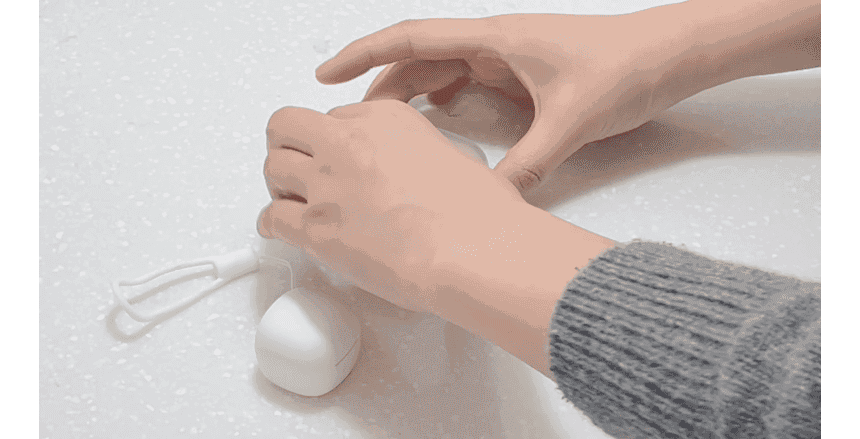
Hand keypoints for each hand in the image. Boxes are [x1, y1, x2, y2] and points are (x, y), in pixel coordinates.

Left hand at [256, 99, 526, 313]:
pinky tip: (278, 229)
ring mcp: (328, 184)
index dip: (333, 140)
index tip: (336, 155)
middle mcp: (349, 142)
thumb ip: (417, 157)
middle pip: (288, 126)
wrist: (473, 249)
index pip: (336, 116)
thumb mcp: (453, 156)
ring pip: (272, 168)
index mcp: (384, 118)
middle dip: (287, 145)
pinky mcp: (316, 228)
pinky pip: (272, 217)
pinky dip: (271, 224)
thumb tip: (412, 177)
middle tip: (296, 164)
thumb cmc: (478, 212)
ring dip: (279, 184)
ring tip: (291, 199)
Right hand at [315, 14, 670, 192]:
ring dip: (410, 98)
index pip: (413, 39)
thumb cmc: (625, 67)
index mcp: (495, 40)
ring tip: (383, 133)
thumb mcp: (572, 121)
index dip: (364, 54)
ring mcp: (505, 59)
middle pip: (419, 61)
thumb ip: (531, 162)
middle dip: (381, 89)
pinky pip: (466, 85)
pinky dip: (443, 103)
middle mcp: (493, 45)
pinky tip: (436, 125)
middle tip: (352, 128)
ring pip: (440, 73)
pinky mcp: (519, 76)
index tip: (327, 73)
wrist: (667, 55)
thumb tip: (496, 201)